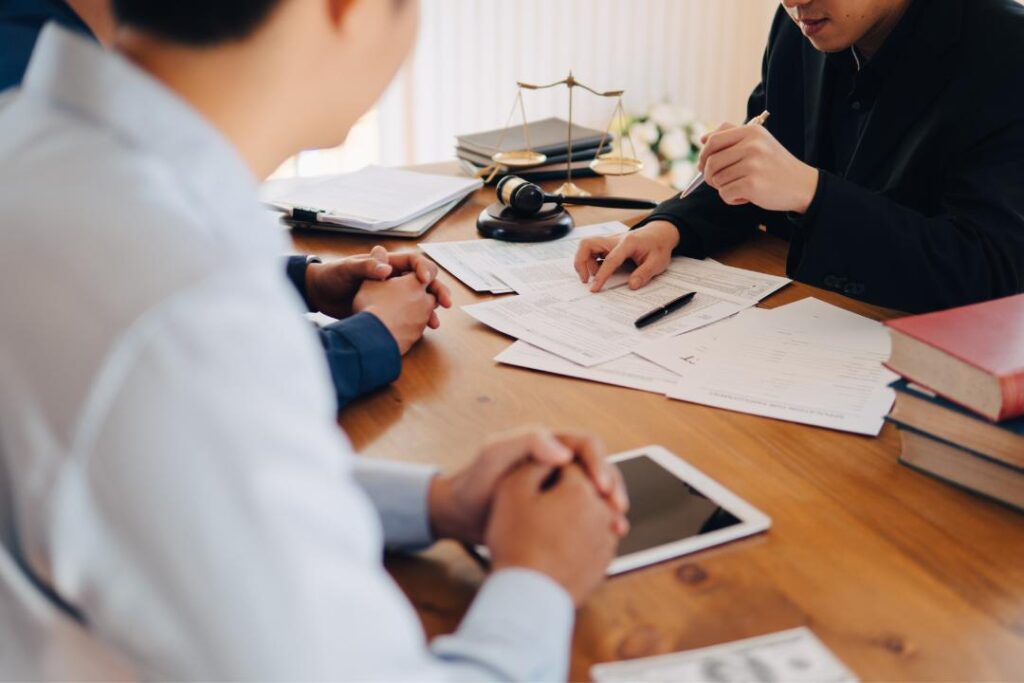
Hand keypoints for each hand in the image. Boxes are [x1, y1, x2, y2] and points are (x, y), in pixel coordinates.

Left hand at [306, 246, 451, 320]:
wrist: (320, 295)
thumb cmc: (332, 277)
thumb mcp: (348, 269)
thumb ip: (366, 267)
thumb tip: (385, 268)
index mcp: (388, 264)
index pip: (415, 262)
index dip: (425, 269)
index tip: (425, 281)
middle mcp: (395, 278)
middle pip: (425, 282)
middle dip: (438, 291)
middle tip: (446, 302)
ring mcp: (394, 295)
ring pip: (422, 300)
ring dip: (432, 310)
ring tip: (435, 322)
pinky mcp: (389, 311)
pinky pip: (412, 315)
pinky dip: (420, 322)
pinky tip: (423, 331)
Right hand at [353, 273, 437, 353]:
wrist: (373, 338)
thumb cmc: (371, 306)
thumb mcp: (369, 281)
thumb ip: (376, 265)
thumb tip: (379, 250)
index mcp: (415, 283)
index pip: (431, 271)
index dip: (424, 272)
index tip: (418, 276)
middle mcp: (424, 300)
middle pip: (432, 293)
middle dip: (423, 293)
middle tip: (409, 295)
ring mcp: (422, 320)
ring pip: (427, 312)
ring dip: (418, 310)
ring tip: (399, 312)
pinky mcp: (417, 336)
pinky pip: (417, 327)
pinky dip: (410, 325)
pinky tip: (396, 326)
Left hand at [427, 427, 628, 544]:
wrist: (460, 515)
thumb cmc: (475, 480)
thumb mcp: (495, 454)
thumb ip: (527, 442)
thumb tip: (565, 453)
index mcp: (549, 443)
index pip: (587, 445)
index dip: (600, 464)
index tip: (602, 488)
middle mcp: (560, 462)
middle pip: (600, 469)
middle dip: (613, 488)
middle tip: (617, 511)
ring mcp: (561, 487)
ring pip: (597, 493)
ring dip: (610, 507)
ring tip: (616, 528)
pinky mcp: (558, 510)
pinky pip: (586, 512)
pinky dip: (598, 523)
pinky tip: (604, 539)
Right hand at [485, 461, 622, 605]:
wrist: (526, 594)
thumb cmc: (515, 539)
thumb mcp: (512, 489)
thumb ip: (535, 461)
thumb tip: (557, 452)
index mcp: (582, 488)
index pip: (571, 464)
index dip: (551, 468)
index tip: (536, 480)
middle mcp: (603, 511)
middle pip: (588, 486)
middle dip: (570, 487)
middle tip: (545, 499)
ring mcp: (607, 539)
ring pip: (595, 512)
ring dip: (578, 510)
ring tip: (552, 522)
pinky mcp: (605, 562)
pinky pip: (596, 538)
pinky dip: (582, 535)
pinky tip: (561, 542)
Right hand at [574, 221, 679, 292]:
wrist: (659, 234)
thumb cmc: (658, 246)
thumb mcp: (657, 262)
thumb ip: (644, 274)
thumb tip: (632, 285)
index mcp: (628, 242)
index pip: (610, 259)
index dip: (601, 275)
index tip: (594, 287)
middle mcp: (615, 239)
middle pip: (587, 244)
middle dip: (581, 262)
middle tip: (585, 279)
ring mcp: (609, 242)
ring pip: (587, 247)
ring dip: (585, 262)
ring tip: (595, 275)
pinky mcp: (608, 246)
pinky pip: (592, 251)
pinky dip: (590, 261)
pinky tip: (599, 270)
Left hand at [699, 122, 818, 212]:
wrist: (802, 185)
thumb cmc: (774, 165)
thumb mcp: (758, 143)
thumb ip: (731, 137)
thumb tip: (702, 139)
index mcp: (751, 132)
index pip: (713, 140)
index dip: (703, 155)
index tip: (704, 165)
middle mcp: (751, 145)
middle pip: (711, 162)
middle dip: (709, 175)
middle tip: (718, 182)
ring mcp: (752, 164)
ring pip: (717, 180)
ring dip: (724, 188)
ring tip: (741, 187)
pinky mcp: (752, 184)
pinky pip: (725, 194)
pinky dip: (731, 199)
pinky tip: (746, 196)